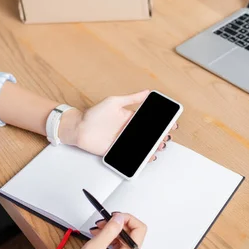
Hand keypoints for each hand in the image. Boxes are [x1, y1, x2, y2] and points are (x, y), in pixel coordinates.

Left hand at [62, 90, 177, 156]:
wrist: (78, 128)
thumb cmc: (94, 114)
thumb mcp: (114, 102)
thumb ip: (131, 98)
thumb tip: (147, 92)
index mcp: (130, 118)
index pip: (149, 120)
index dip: (161, 122)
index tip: (170, 123)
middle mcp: (129, 130)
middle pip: (149, 134)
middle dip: (160, 136)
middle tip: (166, 137)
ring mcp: (124, 141)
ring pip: (143, 145)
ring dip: (153, 146)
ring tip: (159, 146)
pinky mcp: (118, 151)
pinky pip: (133, 155)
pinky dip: (143, 157)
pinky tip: (149, 156)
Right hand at [66, 213, 146, 248]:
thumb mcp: (94, 248)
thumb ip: (109, 230)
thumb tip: (119, 218)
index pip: (139, 228)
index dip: (126, 218)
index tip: (114, 216)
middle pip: (132, 234)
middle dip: (117, 226)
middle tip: (101, 223)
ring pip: (125, 242)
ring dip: (112, 233)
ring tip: (97, 232)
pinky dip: (112, 243)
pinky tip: (100, 240)